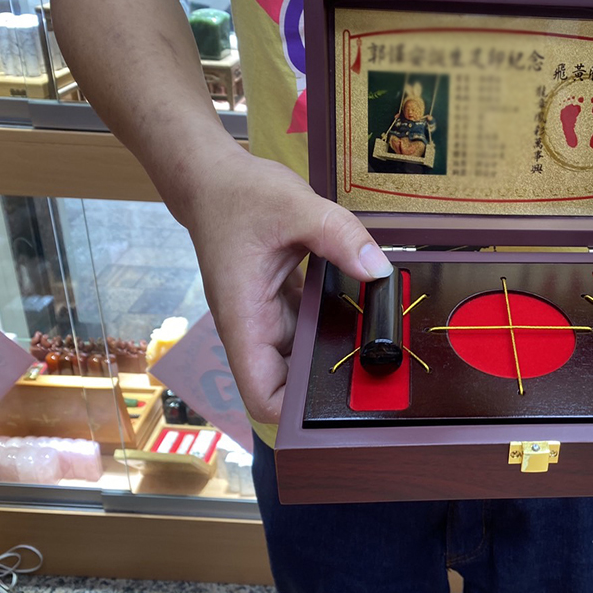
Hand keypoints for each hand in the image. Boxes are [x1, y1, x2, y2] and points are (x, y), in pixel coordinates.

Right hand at [183, 147, 391, 423]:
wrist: (214, 178)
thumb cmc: (239, 195)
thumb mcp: (295, 207)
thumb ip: (340, 236)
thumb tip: (379, 269)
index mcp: (245, 320)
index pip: (261, 395)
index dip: (293, 414)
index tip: (336, 407)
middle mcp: (254, 328)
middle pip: (288, 383)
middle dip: (326, 385)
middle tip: (378, 375)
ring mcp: (267, 318)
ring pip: (302, 356)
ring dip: (333, 355)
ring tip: (379, 346)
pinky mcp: (280, 304)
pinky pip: (310, 328)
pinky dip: (334, 326)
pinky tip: (366, 316)